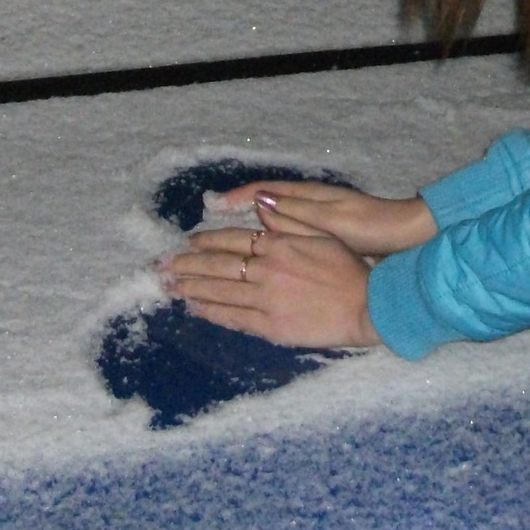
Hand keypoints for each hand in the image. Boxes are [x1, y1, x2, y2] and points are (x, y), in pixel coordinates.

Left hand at [162, 222, 381, 348]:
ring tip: (170, 286)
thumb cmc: (348, 268)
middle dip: (187, 265)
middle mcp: (266, 269)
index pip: (233, 240)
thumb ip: (287, 220)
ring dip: (191, 288)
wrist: (366, 305)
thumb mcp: (321, 233)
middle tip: (162, 266)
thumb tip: (260, 203)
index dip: (207, 241)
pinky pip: (233, 318)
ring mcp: (265, 299)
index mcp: (278, 244)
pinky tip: (195, 308)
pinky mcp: (270, 326)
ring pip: (219, 292)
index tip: (189, 243)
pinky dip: (211, 312)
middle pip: (218, 266)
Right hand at [211, 179, 437, 256]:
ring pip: (273, 217)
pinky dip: (269, 237)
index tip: (213, 206)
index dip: (238, 197)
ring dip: (249, 227)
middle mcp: (308, 202)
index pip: (263, 190)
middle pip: (264, 201)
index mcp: (309, 195)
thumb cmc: (370, 227)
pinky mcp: (323, 233)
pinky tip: (259, 253)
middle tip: (210, 229)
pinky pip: (287, 231)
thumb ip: (296, 213)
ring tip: (224, 241)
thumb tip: (258, 203)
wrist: (405, 236)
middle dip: (237, 211)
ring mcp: (315, 217)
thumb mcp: (331, 221)